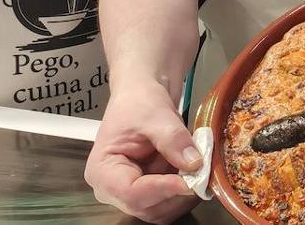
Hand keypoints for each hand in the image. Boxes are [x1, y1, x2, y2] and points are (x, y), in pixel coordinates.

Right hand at [85, 79, 202, 222]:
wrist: (141, 94)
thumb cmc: (138, 101)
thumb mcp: (156, 114)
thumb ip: (173, 139)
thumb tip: (194, 163)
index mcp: (102, 171)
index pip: (132, 194)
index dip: (162, 190)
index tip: (190, 181)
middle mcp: (113, 190)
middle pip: (147, 207)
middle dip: (177, 193)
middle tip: (201, 172)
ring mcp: (132, 193)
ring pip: (162, 210)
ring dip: (184, 194)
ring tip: (195, 166)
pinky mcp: (149, 192)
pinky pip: (170, 202)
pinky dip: (186, 191)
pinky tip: (192, 170)